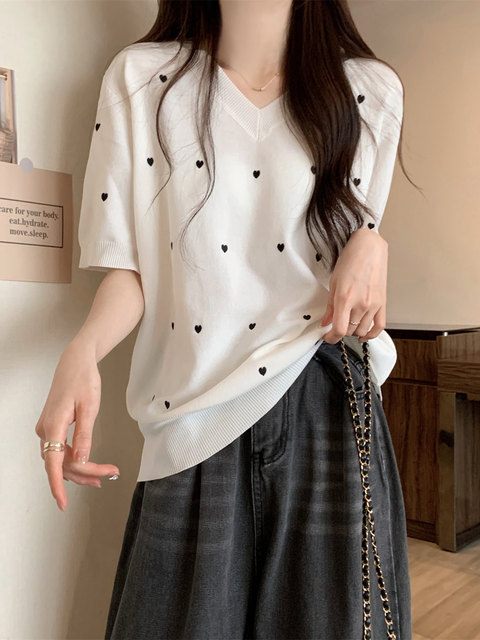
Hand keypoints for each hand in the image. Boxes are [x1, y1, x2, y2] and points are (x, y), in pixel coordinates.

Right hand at [35, 340, 119, 510]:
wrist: (75, 362)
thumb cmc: (83, 380)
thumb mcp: (89, 407)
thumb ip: (84, 435)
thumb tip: (82, 459)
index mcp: (53, 426)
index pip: (54, 464)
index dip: (57, 486)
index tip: (62, 503)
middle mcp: (45, 430)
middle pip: (61, 463)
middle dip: (85, 473)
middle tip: (110, 474)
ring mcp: (46, 428)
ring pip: (61, 458)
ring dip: (80, 469)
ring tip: (103, 474)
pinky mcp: (51, 426)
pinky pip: (60, 449)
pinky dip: (75, 458)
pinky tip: (88, 463)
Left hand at [319, 228, 387, 343]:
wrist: (369, 248)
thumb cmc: (351, 260)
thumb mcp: (334, 283)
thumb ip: (330, 306)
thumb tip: (325, 322)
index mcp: (345, 299)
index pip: (339, 330)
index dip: (331, 338)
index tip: (327, 337)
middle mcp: (360, 304)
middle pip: (349, 331)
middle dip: (340, 331)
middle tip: (335, 326)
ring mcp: (373, 305)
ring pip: (362, 331)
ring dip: (353, 332)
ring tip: (348, 325)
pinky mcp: (383, 303)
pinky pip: (379, 326)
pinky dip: (371, 334)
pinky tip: (364, 335)